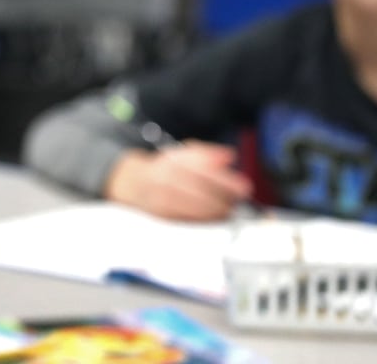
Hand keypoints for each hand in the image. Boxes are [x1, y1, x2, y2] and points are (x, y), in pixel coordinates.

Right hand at [105, 143, 253, 221]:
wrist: (132, 185)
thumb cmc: (164, 170)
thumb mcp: (182, 154)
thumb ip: (206, 153)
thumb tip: (229, 156)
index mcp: (173, 163)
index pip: (204, 172)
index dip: (227, 181)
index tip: (244, 187)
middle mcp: (166, 181)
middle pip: (203, 193)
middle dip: (226, 199)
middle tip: (239, 201)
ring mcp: (163, 201)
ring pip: (197, 210)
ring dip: (218, 213)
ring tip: (229, 211)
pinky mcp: (163, 218)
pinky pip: (189, 222)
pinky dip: (205, 222)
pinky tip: (215, 220)